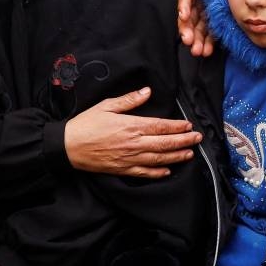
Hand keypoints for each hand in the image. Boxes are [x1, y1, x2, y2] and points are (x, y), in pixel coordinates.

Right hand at [64, 87, 201, 177]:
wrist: (67, 147)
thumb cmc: (85, 124)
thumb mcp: (106, 106)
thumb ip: (129, 100)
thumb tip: (147, 91)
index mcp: (131, 126)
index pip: (161, 126)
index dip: (177, 126)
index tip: (189, 125)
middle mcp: (134, 144)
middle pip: (165, 143)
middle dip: (184, 141)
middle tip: (198, 138)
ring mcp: (129, 159)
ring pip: (159, 159)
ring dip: (177, 156)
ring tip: (190, 153)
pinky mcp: (123, 170)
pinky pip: (145, 173)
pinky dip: (158, 173)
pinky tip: (168, 171)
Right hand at [177, 0, 214, 56]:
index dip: (183, 6)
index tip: (183, 16)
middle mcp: (200, 4)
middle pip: (189, 17)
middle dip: (187, 30)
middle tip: (189, 41)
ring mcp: (206, 17)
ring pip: (197, 30)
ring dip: (196, 41)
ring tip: (198, 51)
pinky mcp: (214, 27)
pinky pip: (208, 36)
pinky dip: (207, 44)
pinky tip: (207, 51)